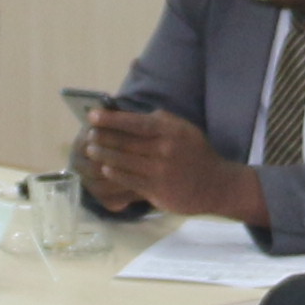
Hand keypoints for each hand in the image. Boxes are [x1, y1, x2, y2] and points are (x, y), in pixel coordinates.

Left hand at [78, 105, 254, 223]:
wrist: (216, 185)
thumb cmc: (197, 154)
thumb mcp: (185, 129)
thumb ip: (162, 120)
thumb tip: (133, 114)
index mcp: (170, 131)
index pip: (134, 122)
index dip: (111, 119)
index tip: (93, 115)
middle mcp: (164, 150)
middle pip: (125, 142)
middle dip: (102, 137)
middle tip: (88, 134)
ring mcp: (159, 171)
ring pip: (123, 162)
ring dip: (103, 155)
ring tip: (91, 150)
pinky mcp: (157, 190)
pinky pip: (129, 180)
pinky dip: (115, 173)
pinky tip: (106, 168)